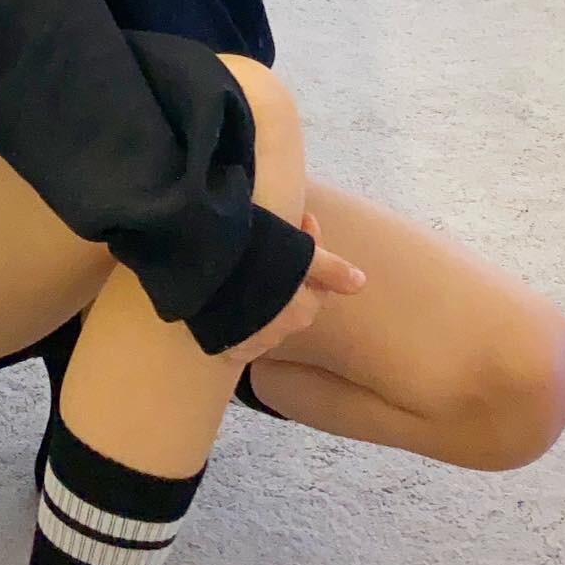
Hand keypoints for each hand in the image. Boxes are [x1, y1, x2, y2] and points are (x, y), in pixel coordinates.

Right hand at [219, 211, 366, 368]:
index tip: (301, 219)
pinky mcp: (225, 344)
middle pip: (294, 301)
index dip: (314, 249)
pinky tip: (236, 297)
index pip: (319, 285)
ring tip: (254, 268)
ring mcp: (251, 342)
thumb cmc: (254, 257)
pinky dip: (244, 316)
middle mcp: (281, 332)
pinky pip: (242, 331)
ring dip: (268, 296)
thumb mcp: (297, 255)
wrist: (202, 270)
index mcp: (302, 311)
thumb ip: (330, 270)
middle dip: (292, 276)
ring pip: (268, 316)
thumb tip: (362, 283)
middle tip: (279, 241)